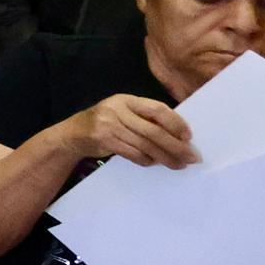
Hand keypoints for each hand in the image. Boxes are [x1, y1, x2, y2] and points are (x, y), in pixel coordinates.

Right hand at [80, 95, 194, 171]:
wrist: (73, 133)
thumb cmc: (106, 122)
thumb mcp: (123, 113)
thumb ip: (145, 118)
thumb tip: (178, 134)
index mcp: (127, 100)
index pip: (157, 109)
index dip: (175, 123)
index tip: (189, 137)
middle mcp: (117, 110)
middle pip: (153, 131)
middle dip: (175, 146)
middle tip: (192, 157)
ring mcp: (109, 126)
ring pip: (145, 145)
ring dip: (165, 157)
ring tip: (179, 165)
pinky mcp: (104, 141)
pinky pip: (133, 153)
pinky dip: (147, 160)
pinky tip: (155, 163)